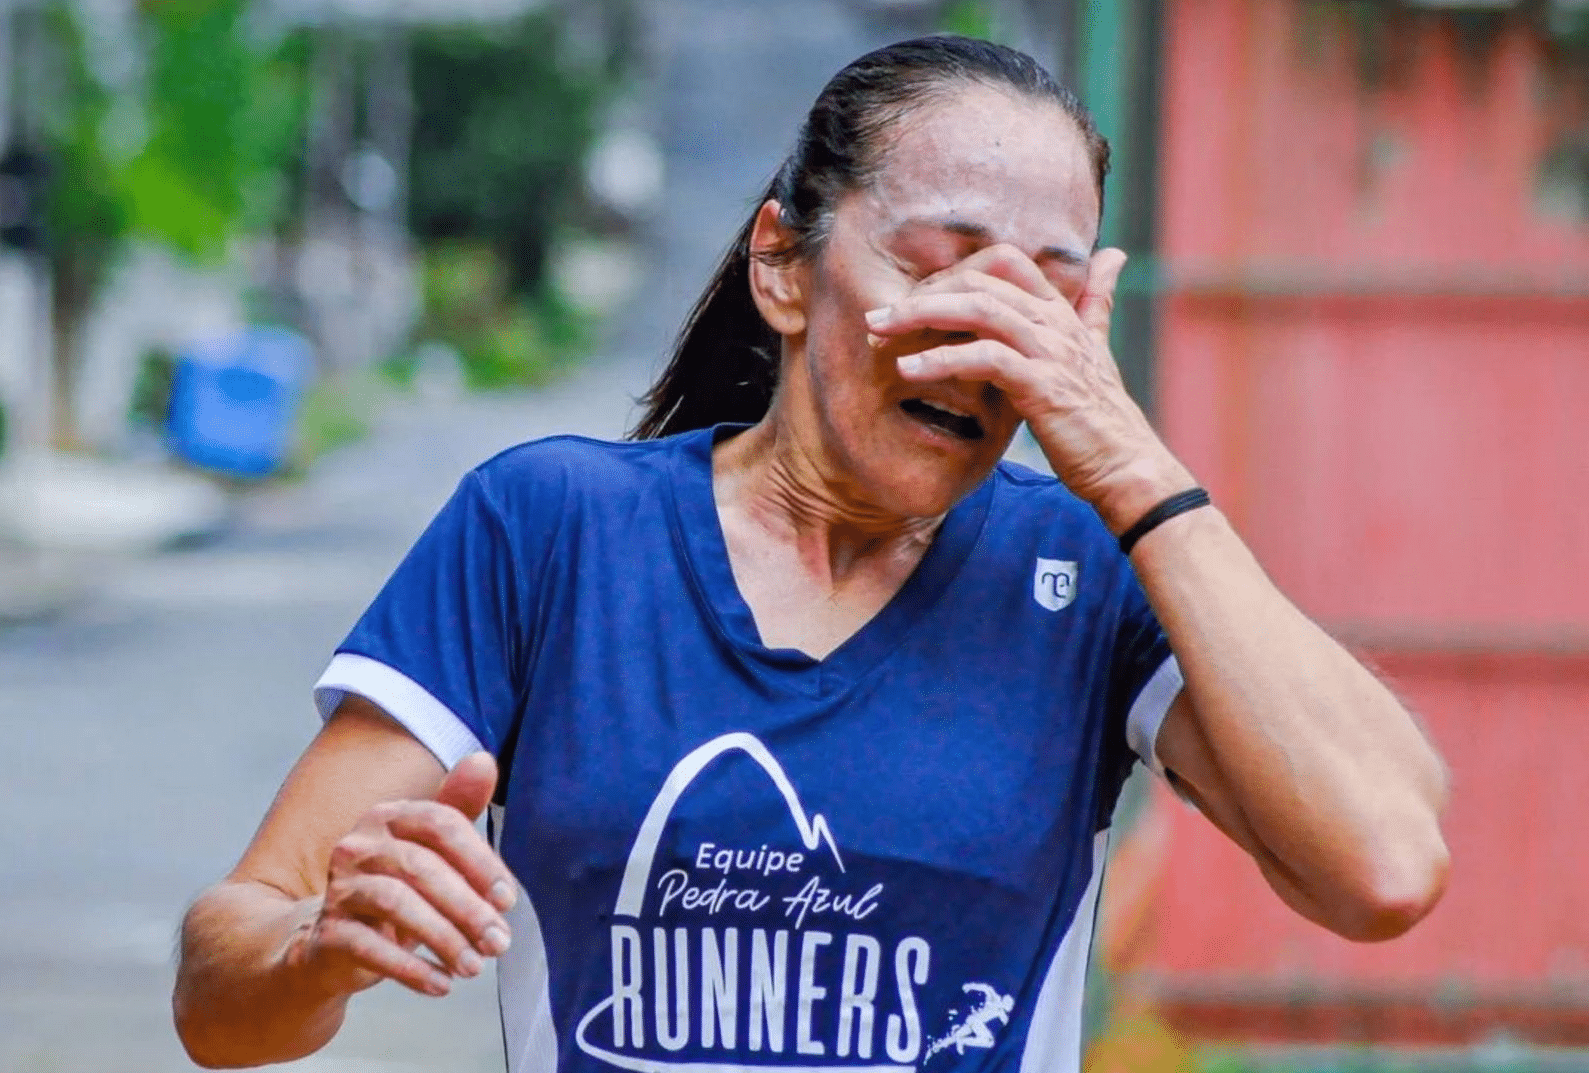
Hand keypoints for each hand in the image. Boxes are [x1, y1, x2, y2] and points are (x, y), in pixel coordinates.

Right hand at [295, 752, 516, 997]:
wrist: (330, 945)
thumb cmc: (396, 892)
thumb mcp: (430, 853)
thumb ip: (459, 809)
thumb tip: (484, 761)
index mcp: (389, 816)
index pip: (440, 824)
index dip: (479, 861)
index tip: (508, 900)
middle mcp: (358, 845)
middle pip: (421, 866)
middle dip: (469, 908)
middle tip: (499, 942)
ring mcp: (338, 889)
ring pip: (396, 903)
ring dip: (444, 938)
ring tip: (475, 967)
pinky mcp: (326, 933)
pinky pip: (369, 948)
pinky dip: (411, 969)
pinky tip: (441, 984)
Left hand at [867, 243, 1192, 529]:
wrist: (1127, 467)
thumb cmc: (1101, 416)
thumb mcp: (1097, 349)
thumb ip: (1095, 302)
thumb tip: (1112, 256)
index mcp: (1061, 312)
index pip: (1002, 262)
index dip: (950, 274)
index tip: (912, 302)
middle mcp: (1055, 323)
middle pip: (979, 281)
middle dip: (921, 294)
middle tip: (877, 317)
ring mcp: (1051, 351)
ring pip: (979, 309)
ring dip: (921, 316)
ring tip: (880, 332)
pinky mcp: (1043, 385)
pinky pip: (986, 358)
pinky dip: (942, 359)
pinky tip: (909, 371)